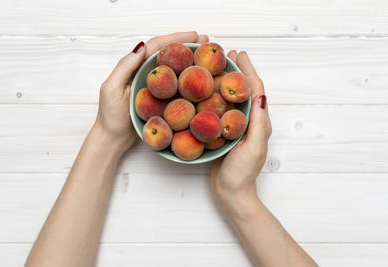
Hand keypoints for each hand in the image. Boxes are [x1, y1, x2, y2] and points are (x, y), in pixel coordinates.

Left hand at [94, 32, 209, 152]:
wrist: (112, 138)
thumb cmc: (110, 116)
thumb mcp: (112, 89)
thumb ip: (125, 67)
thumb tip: (142, 45)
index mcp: (135, 67)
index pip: (157, 46)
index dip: (176, 38)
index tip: (194, 35)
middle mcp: (145, 73)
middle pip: (168, 53)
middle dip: (187, 45)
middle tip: (206, 41)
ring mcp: (154, 86)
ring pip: (174, 67)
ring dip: (190, 59)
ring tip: (207, 54)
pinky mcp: (159, 99)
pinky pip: (175, 84)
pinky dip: (187, 77)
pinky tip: (199, 78)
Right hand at [210, 51, 271, 210]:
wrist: (231, 193)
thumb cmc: (242, 173)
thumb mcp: (253, 148)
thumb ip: (258, 124)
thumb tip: (260, 95)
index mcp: (259, 122)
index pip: (256, 90)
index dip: (249, 71)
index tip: (240, 55)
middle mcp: (249, 121)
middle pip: (245, 90)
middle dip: (239, 70)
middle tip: (228, 54)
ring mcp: (236, 126)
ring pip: (233, 97)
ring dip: (228, 80)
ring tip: (218, 67)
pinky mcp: (224, 132)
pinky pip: (222, 109)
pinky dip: (217, 96)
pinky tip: (207, 91)